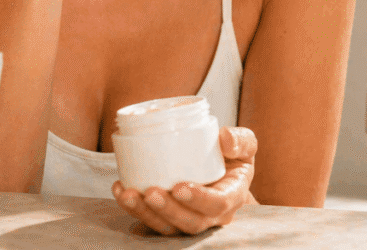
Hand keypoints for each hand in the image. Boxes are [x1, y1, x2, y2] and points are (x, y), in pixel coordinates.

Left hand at [111, 126, 257, 235]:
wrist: (222, 167)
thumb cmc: (233, 156)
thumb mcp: (245, 145)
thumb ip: (241, 139)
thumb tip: (225, 138)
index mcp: (232, 196)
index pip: (218, 204)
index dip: (199, 200)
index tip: (179, 187)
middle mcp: (211, 215)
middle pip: (191, 222)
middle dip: (168, 210)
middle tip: (151, 192)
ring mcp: (188, 218)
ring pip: (168, 227)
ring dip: (146, 213)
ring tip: (128, 194)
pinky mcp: (170, 218)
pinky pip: (152, 221)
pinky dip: (134, 209)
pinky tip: (121, 190)